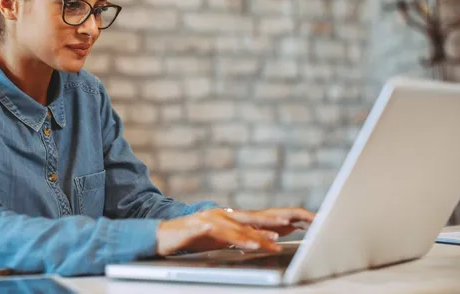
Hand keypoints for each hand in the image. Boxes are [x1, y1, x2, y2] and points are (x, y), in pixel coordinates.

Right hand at [156, 207, 314, 256]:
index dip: (278, 220)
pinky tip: (251, 246)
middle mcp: (223, 213)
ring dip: (260, 236)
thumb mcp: (217, 239)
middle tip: (298, 225)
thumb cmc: (189, 239)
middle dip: (277, 222)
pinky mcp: (201, 225)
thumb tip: (258, 243)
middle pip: (255, 218)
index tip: (299, 224)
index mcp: (229, 216)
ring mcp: (212, 218)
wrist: (161, 236)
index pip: (258, 218)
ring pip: (242, 228)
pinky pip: (225, 235)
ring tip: (276, 243)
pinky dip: (240, 240)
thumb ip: (236, 239)